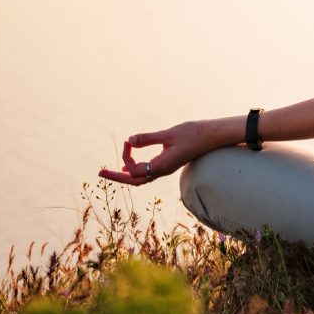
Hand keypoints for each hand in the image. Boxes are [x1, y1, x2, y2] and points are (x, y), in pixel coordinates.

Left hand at [98, 120, 225, 185]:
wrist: (213, 136)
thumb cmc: (193, 133)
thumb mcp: (168, 134)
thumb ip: (148, 138)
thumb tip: (129, 141)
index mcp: (162, 166)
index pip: (135, 169)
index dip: (127, 156)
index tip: (128, 142)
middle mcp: (163, 171)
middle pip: (135, 180)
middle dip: (117, 177)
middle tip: (99, 173)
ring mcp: (166, 168)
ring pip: (142, 178)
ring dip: (126, 175)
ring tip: (111, 172)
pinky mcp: (169, 163)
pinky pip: (149, 172)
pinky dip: (136, 170)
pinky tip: (129, 166)